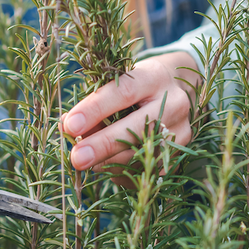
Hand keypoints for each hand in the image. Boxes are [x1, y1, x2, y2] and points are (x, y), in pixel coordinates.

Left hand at [60, 51, 199, 170]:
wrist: (175, 90)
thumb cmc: (134, 86)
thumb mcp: (116, 84)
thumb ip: (92, 103)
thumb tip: (66, 127)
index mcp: (154, 76)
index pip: (124, 92)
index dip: (95, 110)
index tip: (70, 126)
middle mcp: (174, 103)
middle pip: (137, 128)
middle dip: (103, 145)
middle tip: (76, 158)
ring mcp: (181, 130)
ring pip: (142, 154)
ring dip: (108, 162)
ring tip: (87, 161)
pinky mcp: (180, 152)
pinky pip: (147, 171)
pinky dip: (122, 172)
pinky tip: (108, 166)